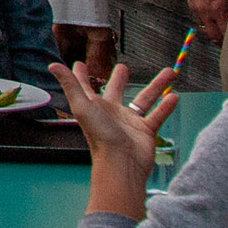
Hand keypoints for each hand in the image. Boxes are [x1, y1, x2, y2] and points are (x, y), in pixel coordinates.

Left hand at [57, 61, 175, 206]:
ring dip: (157, 86)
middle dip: (119, 79)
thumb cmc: (100, 135)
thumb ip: (70, 85)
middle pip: (117, 90)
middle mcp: (112, 112)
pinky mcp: (146, 131)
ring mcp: (130, 122)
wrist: (122, 163)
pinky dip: (166, 106)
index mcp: (94, 106)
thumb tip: (52, 64)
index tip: (79, 64)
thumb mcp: (82, 106)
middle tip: (123, 67)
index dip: (81, 75)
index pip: (86, 86)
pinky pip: (158, 116)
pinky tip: (175, 95)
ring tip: (170, 72)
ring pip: (145, 99)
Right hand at [184, 0, 227, 43]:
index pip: (225, 35)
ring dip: (212, 28)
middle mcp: (205, 9)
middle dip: (221, 40)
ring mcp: (196, 4)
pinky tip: (213, 13)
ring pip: (204, 26)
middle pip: (213, 35)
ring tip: (222, 28)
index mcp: (218, 8)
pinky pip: (198, 15)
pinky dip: (205, 18)